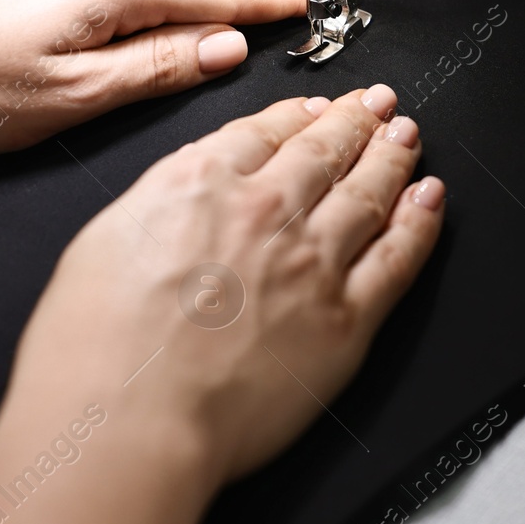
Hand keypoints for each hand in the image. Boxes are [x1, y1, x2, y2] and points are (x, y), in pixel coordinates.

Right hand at [0, 86, 444, 523]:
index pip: (264, 132)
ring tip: (406, 136)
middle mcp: (265, 209)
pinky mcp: (345, 318)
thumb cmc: (93, 350)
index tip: (316, 108)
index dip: (298, 115)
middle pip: (325, 151)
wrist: (128, 419)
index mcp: (201, 182)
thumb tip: (187, 190)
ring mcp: (312, 261)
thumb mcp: (102, 241)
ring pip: (369, 192)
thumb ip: (158, 203)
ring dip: (392, 157)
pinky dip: (420, 221)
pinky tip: (430, 198)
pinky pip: (398, 257)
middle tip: (377, 104)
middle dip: (355, 121)